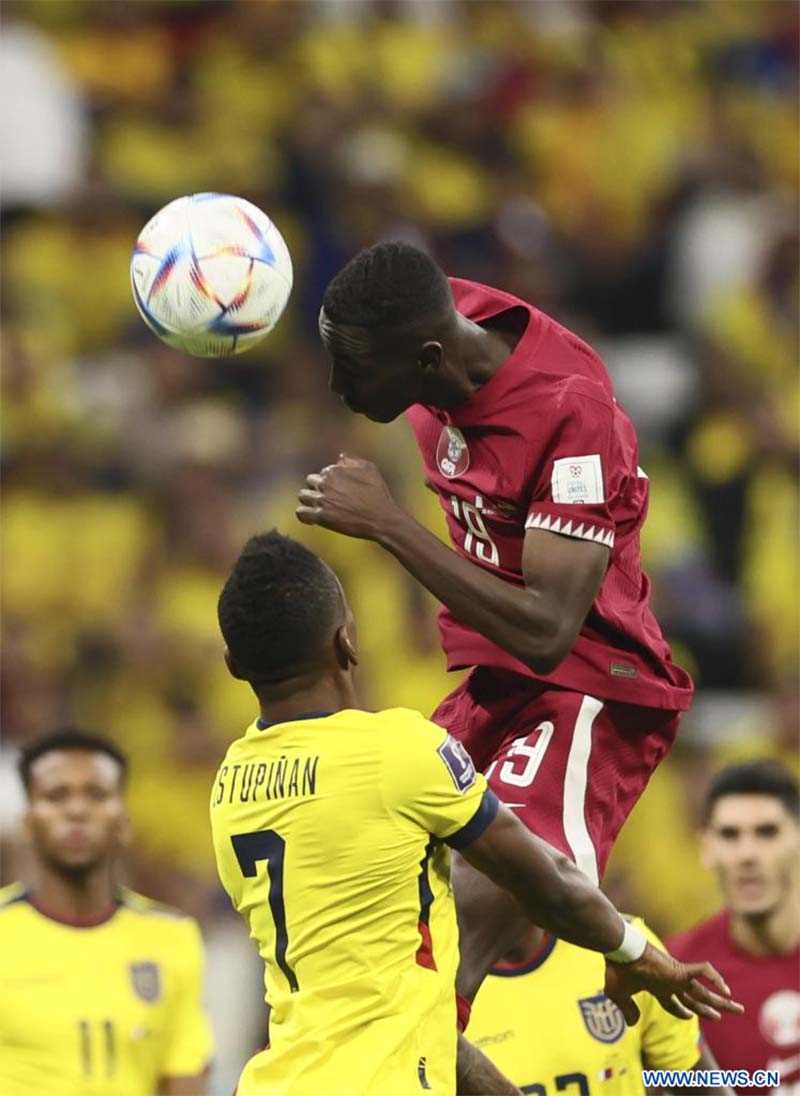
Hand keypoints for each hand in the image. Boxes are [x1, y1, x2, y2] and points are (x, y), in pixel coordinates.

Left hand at [296, 455, 403, 541]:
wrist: (381, 518)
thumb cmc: (378, 494)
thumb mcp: (370, 469)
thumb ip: (353, 460)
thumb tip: (340, 456)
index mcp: (334, 470)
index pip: (323, 472)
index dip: (331, 481)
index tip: (338, 490)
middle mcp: (325, 483)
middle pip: (310, 481)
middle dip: (318, 488)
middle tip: (329, 498)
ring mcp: (322, 500)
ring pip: (303, 495)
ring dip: (309, 499)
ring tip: (320, 506)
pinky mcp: (321, 516)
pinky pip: (301, 513)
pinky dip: (303, 514)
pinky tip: (312, 519)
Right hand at [604, 942, 744, 1025]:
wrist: (619, 950)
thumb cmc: (616, 969)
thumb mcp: (618, 995)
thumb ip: (627, 1010)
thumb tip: (633, 1024)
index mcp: (657, 986)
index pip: (675, 1002)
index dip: (683, 1012)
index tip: (690, 1018)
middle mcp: (670, 982)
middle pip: (696, 999)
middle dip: (712, 1008)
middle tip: (727, 1014)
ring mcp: (676, 976)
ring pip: (704, 992)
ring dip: (722, 1001)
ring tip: (739, 1009)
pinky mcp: (679, 969)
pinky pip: (703, 972)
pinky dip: (715, 979)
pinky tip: (726, 990)